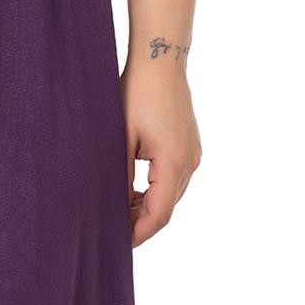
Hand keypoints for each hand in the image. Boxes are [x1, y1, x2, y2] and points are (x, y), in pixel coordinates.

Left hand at [122, 56, 202, 246]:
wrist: (160, 60)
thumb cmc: (136, 93)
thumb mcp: (121, 136)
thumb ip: (119, 174)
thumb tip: (113, 204)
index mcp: (173, 162)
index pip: (159, 214)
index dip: (139, 233)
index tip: (118, 244)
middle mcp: (189, 161)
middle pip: (167, 208)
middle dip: (141, 222)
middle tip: (111, 231)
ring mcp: (193, 154)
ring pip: (171, 194)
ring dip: (148, 206)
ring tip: (118, 211)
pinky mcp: (189, 145)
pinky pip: (174, 178)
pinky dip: (155, 190)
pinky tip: (133, 190)